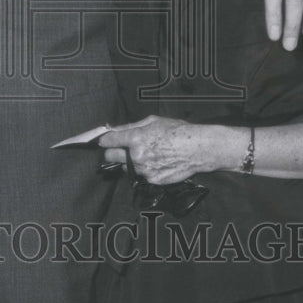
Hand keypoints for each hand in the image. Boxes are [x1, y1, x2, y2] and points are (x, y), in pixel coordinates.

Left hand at [99, 116, 221, 184]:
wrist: (197, 149)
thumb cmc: (177, 131)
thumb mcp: (152, 121)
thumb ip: (129, 126)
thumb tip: (113, 129)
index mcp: (135, 138)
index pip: (109, 142)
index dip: (105, 141)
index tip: (104, 141)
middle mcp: (136, 156)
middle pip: (111, 157)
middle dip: (112, 152)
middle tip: (120, 149)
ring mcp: (144, 170)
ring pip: (125, 167)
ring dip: (129, 162)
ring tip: (145, 155)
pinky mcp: (152, 180)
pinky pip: (140, 175)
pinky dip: (143, 170)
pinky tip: (155, 162)